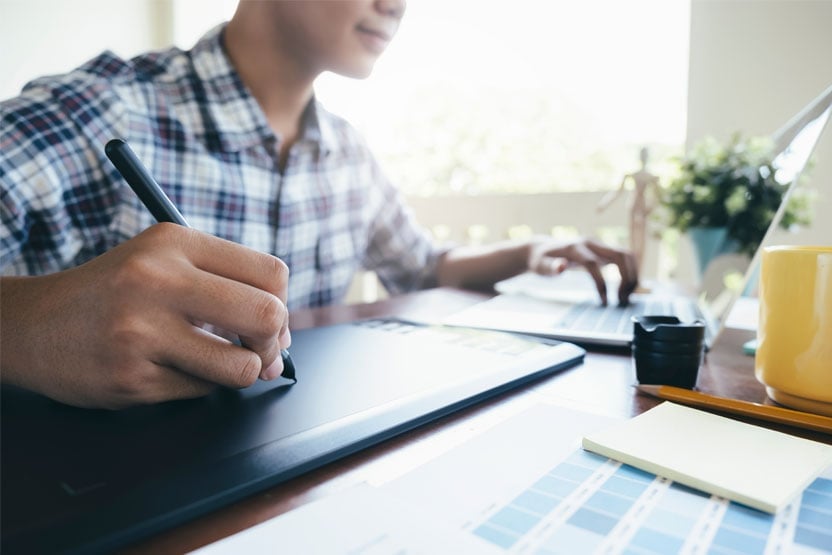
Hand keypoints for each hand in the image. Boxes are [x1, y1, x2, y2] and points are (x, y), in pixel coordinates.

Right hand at [0, 224, 290, 408]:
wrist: (34, 325)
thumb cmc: (114, 291)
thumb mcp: (163, 258)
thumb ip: (224, 279)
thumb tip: (283, 330)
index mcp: (174, 242)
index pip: (270, 273)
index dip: (282, 303)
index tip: (271, 319)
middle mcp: (158, 281)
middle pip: (267, 316)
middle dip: (274, 342)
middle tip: (261, 351)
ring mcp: (142, 332)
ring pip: (240, 366)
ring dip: (240, 372)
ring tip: (219, 362)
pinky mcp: (131, 378)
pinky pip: (201, 392)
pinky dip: (198, 386)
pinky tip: (170, 369)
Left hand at [528, 238, 637, 305]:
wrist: (542, 248)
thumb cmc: (541, 260)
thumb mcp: (540, 266)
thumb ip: (550, 267)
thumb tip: (561, 267)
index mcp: (574, 248)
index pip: (593, 263)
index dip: (600, 283)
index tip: (604, 302)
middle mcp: (590, 243)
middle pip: (619, 254)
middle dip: (626, 277)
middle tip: (622, 300)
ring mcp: (599, 245)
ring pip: (626, 254)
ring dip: (632, 275)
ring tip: (626, 296)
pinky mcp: (603, 250)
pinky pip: (624, 258)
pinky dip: (630, 272)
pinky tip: (625, 289)